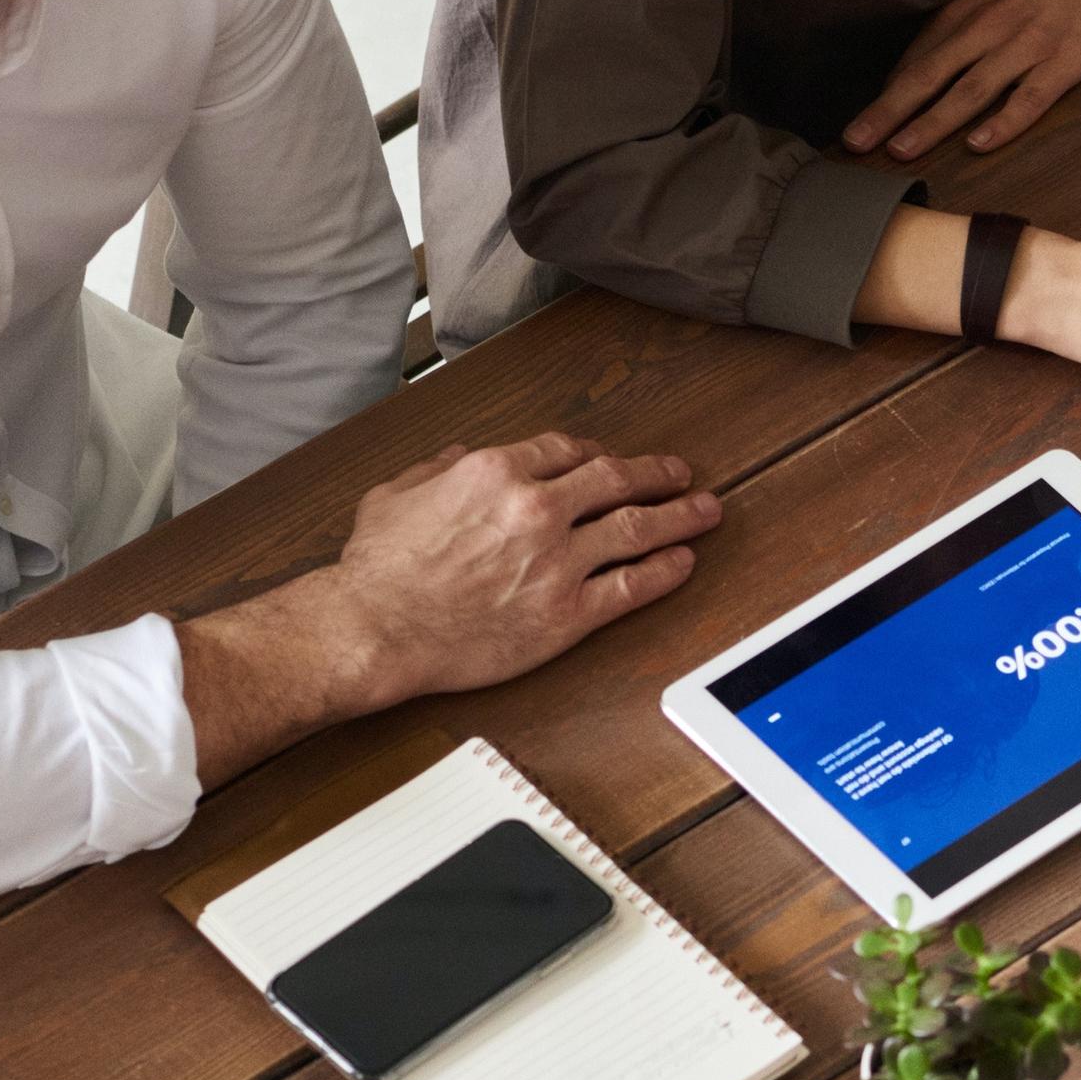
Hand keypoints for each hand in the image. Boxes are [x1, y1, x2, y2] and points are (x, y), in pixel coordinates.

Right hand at [318, 434, 723, 708]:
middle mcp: (536, 509)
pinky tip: (682, 561)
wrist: (375, 629)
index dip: (598, 453)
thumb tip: (458, 458)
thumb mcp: (396, 494)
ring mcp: (557, 561)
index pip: (568, 450)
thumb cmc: (377, 569)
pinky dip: (664, 571)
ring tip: (705, 510)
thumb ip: (436, 469)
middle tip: (679, 474)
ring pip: (636, 528)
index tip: (611, 460)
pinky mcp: (566, 613)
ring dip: (678, 516)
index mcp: (497, 472)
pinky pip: (631, 587)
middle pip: (615, 480)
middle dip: (655, 474)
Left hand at [843, 0, 1080, 161]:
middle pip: (929, 75)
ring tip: (901, 150)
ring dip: (933, 121)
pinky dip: (1003, 122)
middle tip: (854, 142)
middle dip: (888, 111)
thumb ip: (960, 31)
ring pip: (971, 90)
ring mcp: (1028, 45)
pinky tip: (979, 144)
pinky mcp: (1066, 60)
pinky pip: (1030, 97)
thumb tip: (919, 71)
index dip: (883, 96)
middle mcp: (990, 27)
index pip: (915, 60)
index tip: (853, 127)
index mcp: (969, 12)